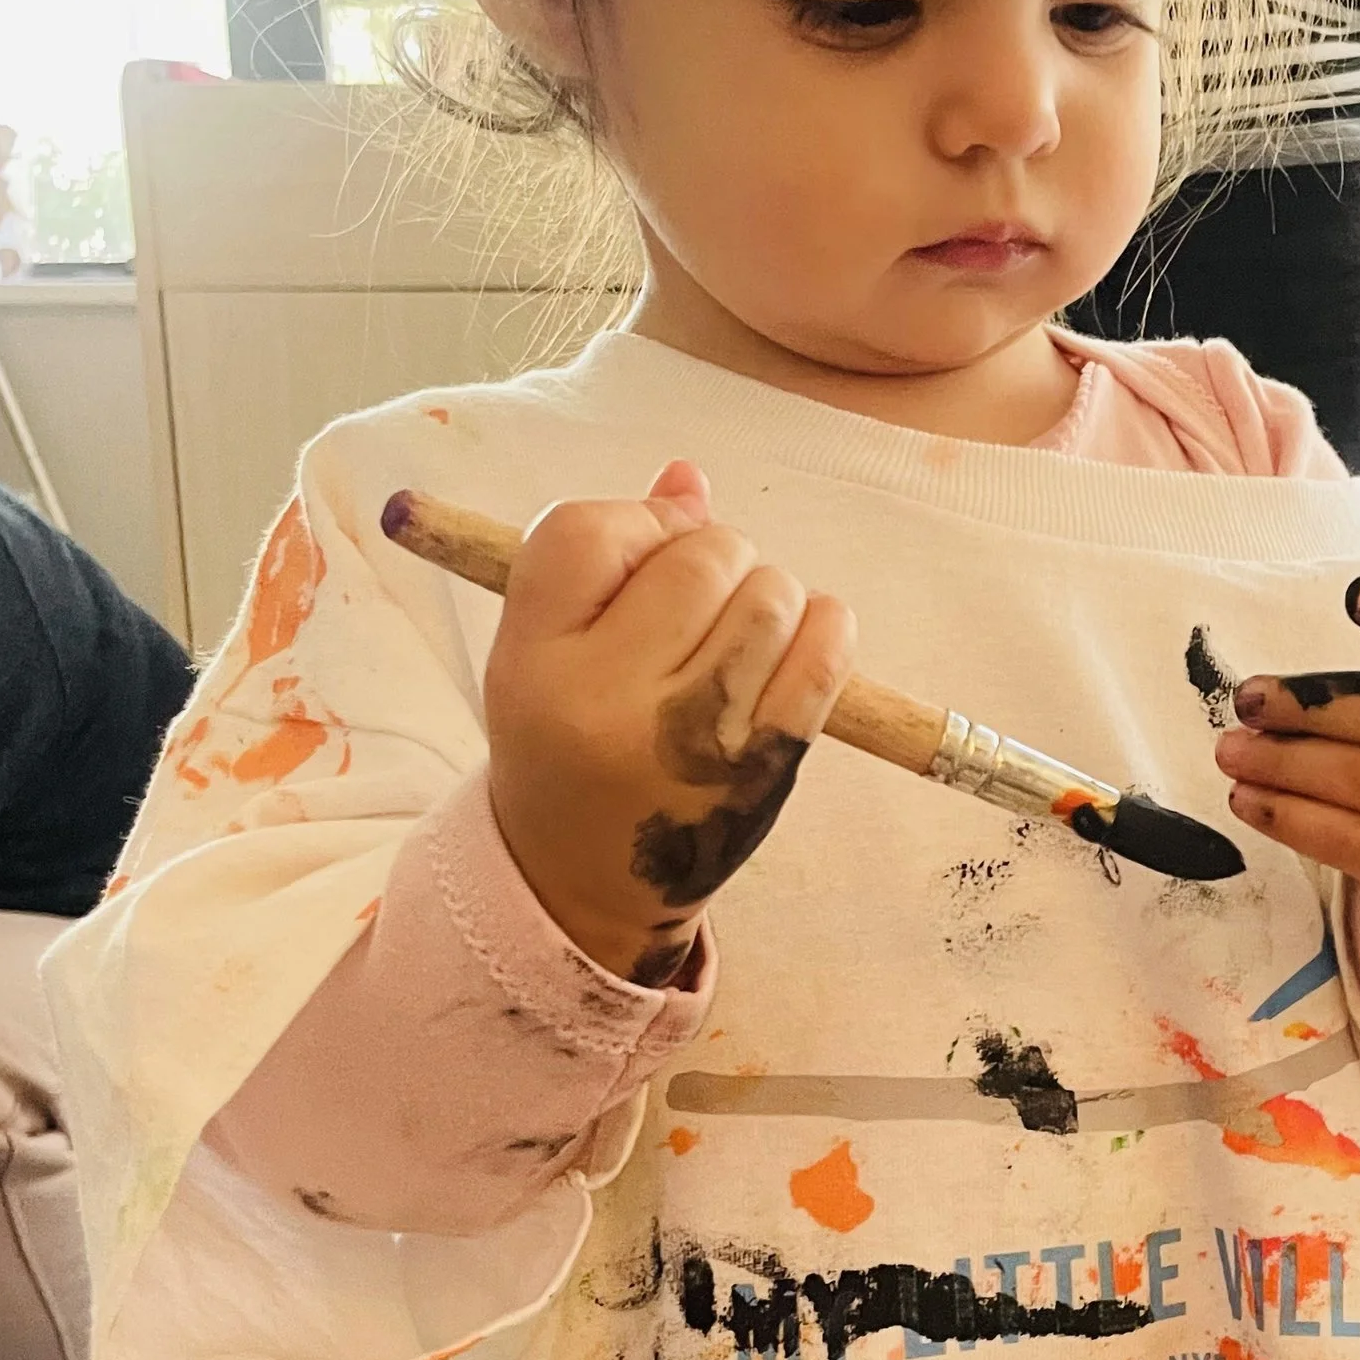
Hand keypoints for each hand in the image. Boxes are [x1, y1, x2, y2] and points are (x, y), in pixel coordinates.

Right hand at [483, 458, 853, 984]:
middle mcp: (610, 700)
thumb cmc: (566, 745)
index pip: (589, 529)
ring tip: (736, 635)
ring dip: (766, 592)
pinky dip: (824, 626)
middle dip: (712, 556)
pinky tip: (797, 639)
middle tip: (695, 608)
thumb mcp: (545, 651)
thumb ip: (607, 555)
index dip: (634, 523)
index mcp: (533, 662)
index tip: (642, 557)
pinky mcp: (769, 763)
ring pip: (770, 590)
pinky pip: (826, 649)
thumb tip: (692, 476)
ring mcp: (698, 738)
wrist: (585, 883)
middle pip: (699, 553)